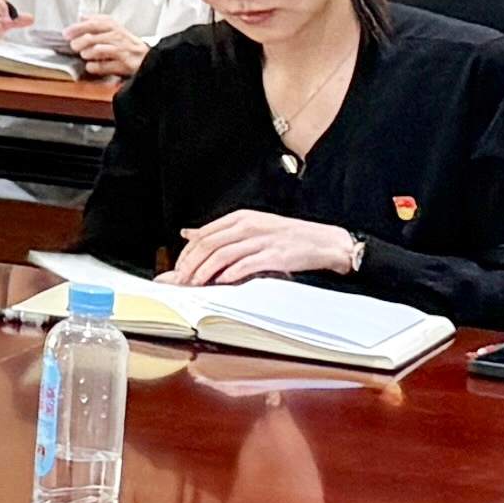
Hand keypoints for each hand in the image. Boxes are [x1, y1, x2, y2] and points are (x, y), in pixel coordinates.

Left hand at [63, 20, 143, 78]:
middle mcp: (118, 36)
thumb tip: (81, 16)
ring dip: (86, 53)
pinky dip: (94, 66)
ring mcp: (122, 50)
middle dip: (79, 42)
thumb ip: (97, 21)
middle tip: (74, 46)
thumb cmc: (126, 44)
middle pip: (92, 36)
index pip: (93, 23)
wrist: (147, 58)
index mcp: (113, 26)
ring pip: (97, 50)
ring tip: (84, 55)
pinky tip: (91, 66)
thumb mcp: (113, 29)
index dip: (77, 28)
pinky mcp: (125, 63)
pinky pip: (104, 65)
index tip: (66, 33)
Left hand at [171, 209, 365, 287]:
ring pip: (222, 256)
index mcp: (241, 217)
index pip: (204, 234)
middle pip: (208, 245)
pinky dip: (230, 274)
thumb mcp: (252, 225)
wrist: (325, 242)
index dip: (186, 253)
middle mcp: (249, 226)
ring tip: (195, 284)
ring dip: (205, 272)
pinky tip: (221, 282)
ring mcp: (262, 240)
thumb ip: (220, 231)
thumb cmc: (288, 236)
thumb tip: (188, 233)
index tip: (178, 268)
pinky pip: (246, 265)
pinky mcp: (275, 256)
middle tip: (180, 280)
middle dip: (190, 265)